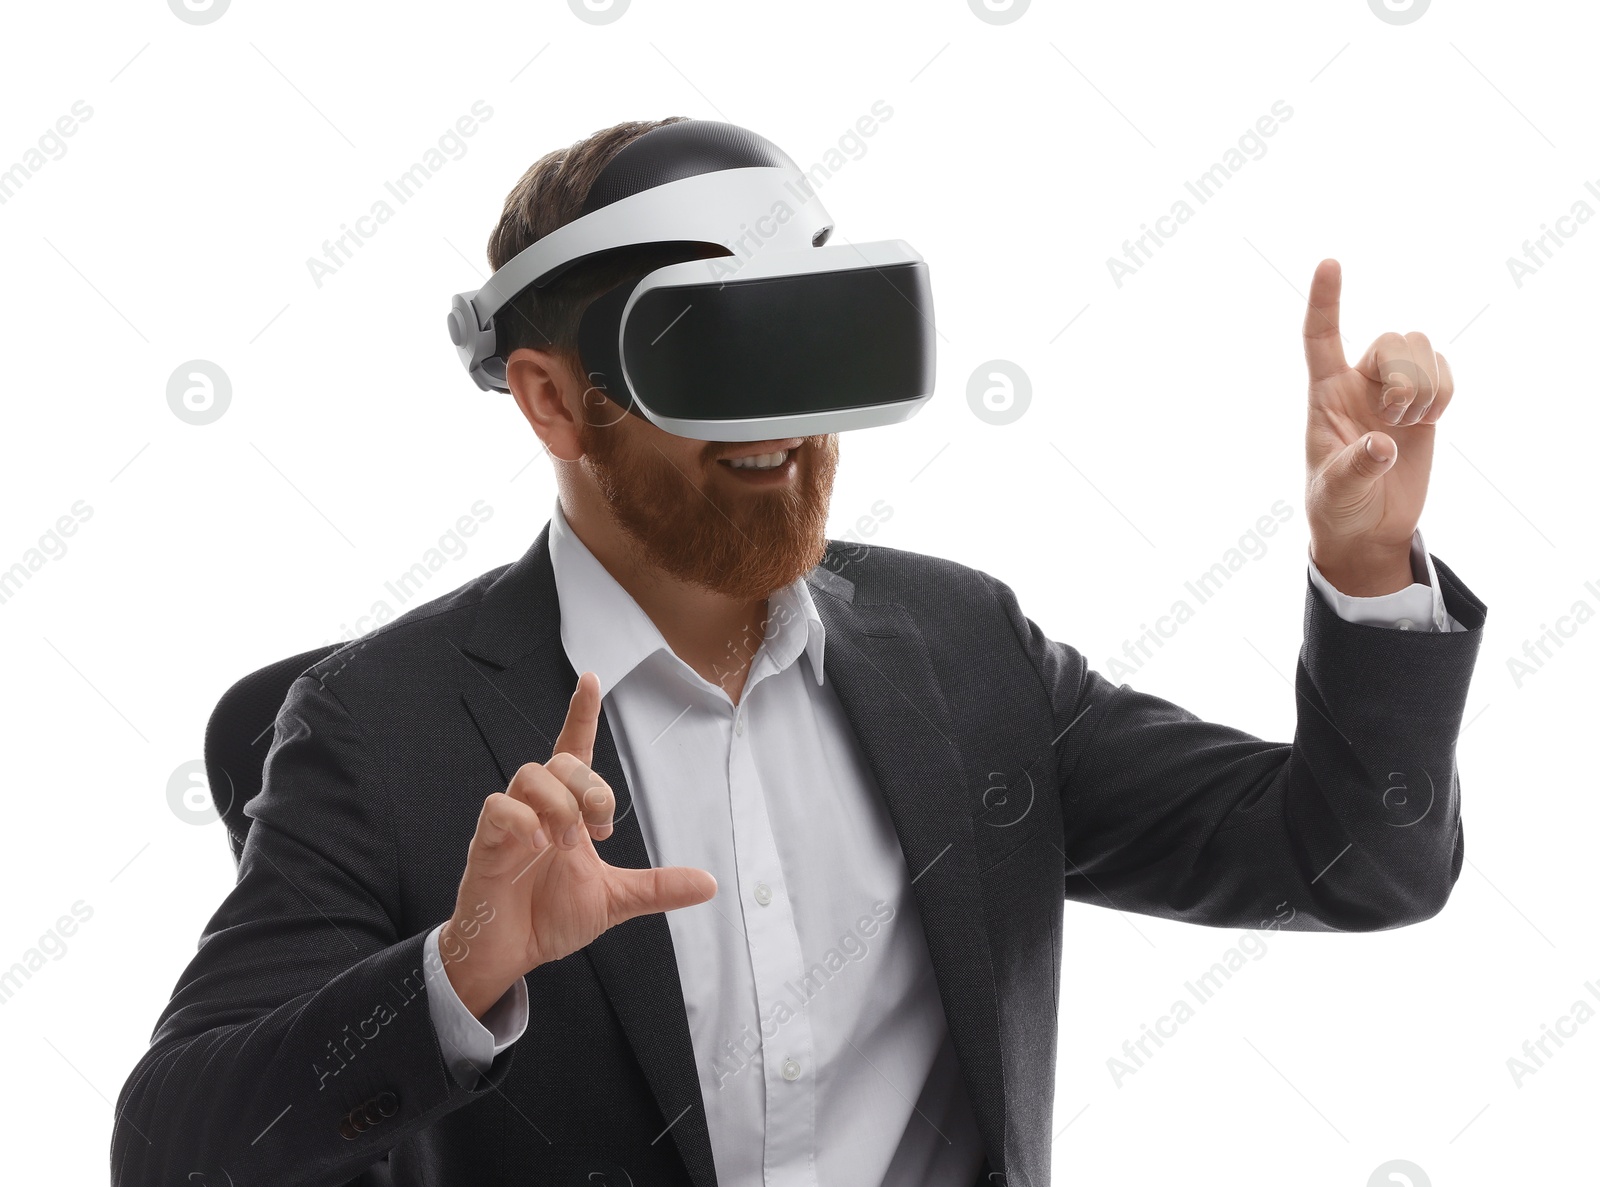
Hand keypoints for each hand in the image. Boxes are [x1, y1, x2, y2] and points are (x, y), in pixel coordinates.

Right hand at [439, 671, 716, 1017]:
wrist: (511, 955)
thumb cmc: (550, 916)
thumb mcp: (615, 900)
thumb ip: (657, 888)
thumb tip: (710, 884)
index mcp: (566, 812)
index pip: (572, 749)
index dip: (581, 714)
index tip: (592, 678)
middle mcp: (537, 809)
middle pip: (559, 762)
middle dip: (589, 787)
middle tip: (600, 829)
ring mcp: (509, 825)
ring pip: (528, 775)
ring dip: (560, 805)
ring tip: (567, 844)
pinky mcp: (485, 845)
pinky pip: (497, 808)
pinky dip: (523, 822)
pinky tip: (540, 847)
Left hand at [1300, 259, 1454, 595]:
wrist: (1367, 529)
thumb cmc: (1337, 507)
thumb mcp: (1336, 492)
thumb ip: (1355, 467)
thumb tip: (1382, 445)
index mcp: (1325, 395)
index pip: (1320, 337)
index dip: (1325, 300)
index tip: (1329, 262)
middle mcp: (1359, 384)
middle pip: (1392, 339)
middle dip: (1404, 372)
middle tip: (1396, 415)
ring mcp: (1393, 391)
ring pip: (1421, 347)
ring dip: (1426, 381)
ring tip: (1411, 421)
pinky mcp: (1423, 406)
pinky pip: (1445, 371)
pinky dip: (1445, 390)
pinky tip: (1429, 419)